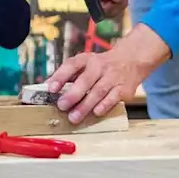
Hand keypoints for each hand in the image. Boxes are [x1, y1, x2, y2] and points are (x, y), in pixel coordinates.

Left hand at [45, 24, 170, 122]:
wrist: (131, 61)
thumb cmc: (101, 66)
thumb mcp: (85, 64)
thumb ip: (68, 74)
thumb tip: (47, 86)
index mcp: (87, 59)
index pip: (72, 65)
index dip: (61, 76)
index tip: (51, 88)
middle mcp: (100, 66)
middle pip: (86, 80)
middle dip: (73, 94)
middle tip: (62, 106)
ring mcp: (113, 77)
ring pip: (98, 91)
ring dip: (85, 105)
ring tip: (73, 117)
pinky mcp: (124, 89)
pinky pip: (113, 98)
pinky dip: (104, 106)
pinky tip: (96, 113)